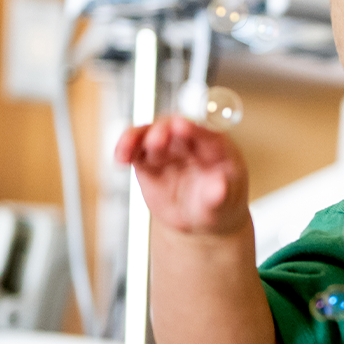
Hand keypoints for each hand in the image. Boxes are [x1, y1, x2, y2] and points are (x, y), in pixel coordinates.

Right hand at [114, 115, 249, 234]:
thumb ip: (219, 194)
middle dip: (163, 132)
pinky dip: (125, 149)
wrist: (200, 217)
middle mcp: (189, 142)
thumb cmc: (218, 204)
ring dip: (137, 139)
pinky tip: (120, 158)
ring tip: (127, 152)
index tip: (181, 126)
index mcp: (216, 147)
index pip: (205, 134)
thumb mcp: (223, 203)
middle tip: (155, 141)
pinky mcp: (147, 161)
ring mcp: (167, 150)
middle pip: (174, 128)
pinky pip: (134, 150)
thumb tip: (219, 187)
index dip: (193, 129)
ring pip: (148, 134)